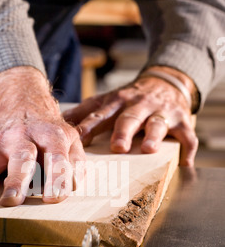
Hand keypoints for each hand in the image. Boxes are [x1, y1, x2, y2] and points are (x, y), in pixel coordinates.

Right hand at [0, 67, 85, 205]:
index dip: (57, 177)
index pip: (57, 158)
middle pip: (22, 158)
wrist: (27, 106)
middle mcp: (26, 138)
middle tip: (12, 200)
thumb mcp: (71, 141)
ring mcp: (4, 143)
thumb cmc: (52, 134)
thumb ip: (76, 163)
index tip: (54, 197)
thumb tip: (74, 185)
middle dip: (16, 179)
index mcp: (52, 136)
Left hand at [64, 66, 198, 166]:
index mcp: (116, 103)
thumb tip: (58, 122)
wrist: (165, 82)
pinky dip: (187, 150)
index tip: (76, 139)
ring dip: (153, 136)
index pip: (100, 115)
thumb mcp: (108, 100)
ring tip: (148, 149)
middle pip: (128, 119)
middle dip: (123, 132)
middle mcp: (138, 107)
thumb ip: (85, 112)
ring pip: (157, 124)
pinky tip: (184, 164)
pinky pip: (187, 136)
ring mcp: (160, 113)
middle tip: (117, 147)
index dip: (88, 126)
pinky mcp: (181, 120)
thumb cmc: (130, 99)